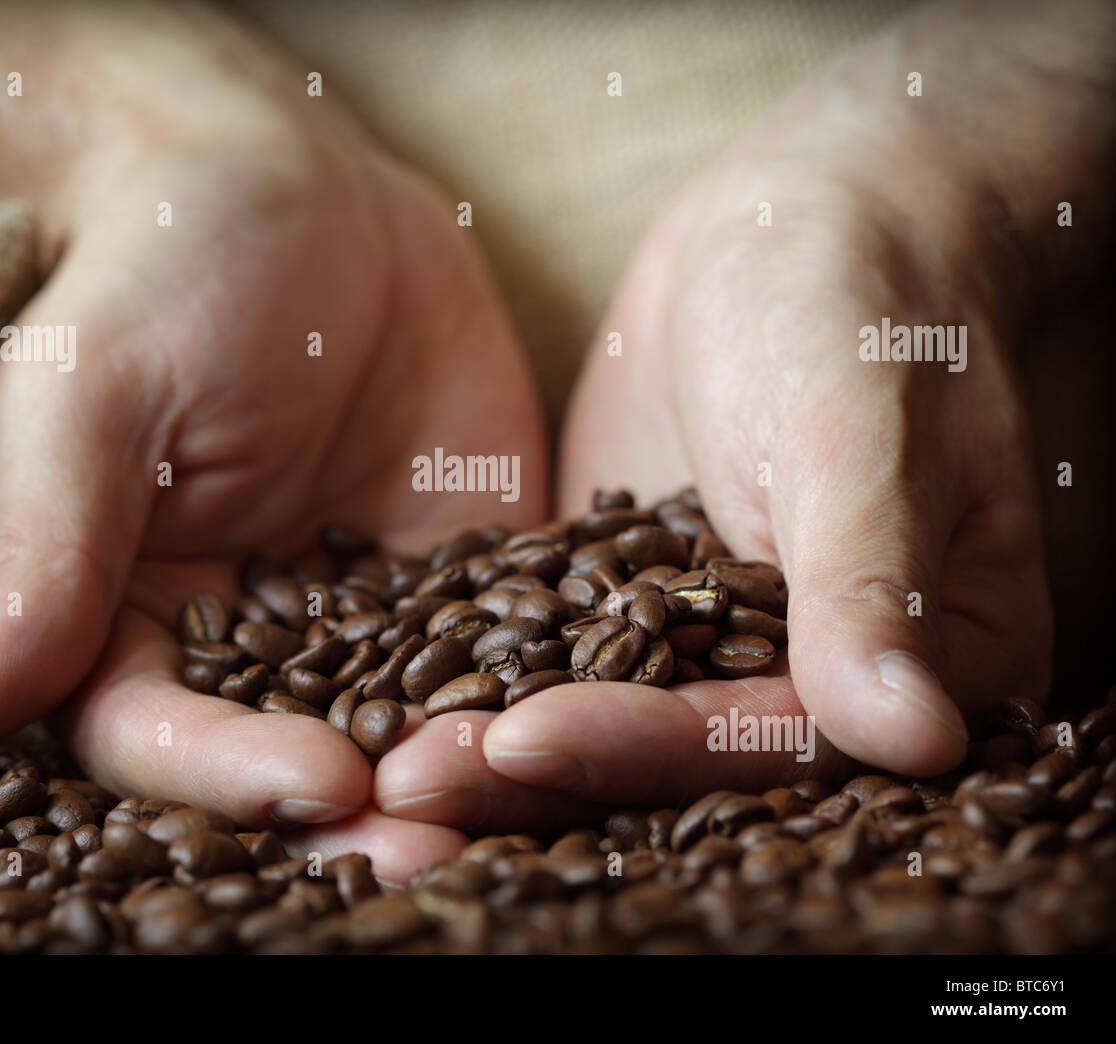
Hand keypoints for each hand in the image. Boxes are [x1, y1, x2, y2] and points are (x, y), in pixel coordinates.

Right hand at [0, 7, 551, 876]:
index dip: (234, 774)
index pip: (167, 734)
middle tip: (444, 852)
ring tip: (536, 803)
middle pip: (301, 756)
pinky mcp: (466, 568)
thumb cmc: (158, 279)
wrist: (291, 193)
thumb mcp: (89, 403)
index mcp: (133, 624)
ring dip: (473, 770)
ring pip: (417, 718)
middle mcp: (253, 645)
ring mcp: (370, 612)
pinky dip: (552, 679)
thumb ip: (46, 555)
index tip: (320, 785)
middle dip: (371, 811)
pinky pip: (510, 640)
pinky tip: (610, 713)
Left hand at [374, 0, 1112, 825]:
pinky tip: (386, 691)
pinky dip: (484, 676)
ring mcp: (711, 645)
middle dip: (540, 768)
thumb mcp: (858, 436)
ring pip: (602, 718)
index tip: (523, 740)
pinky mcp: (631, 598)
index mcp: (918, 665)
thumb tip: (913, 742)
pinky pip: (559, 652)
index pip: (765, 739)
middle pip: (669, 756)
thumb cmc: (857, 309)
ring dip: (492, 742)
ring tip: (380, 758)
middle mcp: (811, 680)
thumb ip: (868, 584)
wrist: (790, 225)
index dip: (645, 748)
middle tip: (407, 781)